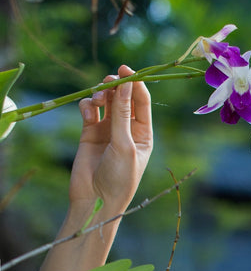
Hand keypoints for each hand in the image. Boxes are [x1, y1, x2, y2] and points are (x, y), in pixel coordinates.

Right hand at [70, 64, 152, 218]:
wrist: (95, 200)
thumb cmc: (118, 177)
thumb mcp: (124, 145)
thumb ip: (123, 114)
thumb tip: (125, 85)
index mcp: (143, 134)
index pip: (141, 102)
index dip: (135, 83)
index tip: (125, 70)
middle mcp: (126, 130)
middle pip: (123, 97)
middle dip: (116, 86)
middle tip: (109, 82)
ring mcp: (108, 130)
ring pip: (106, 101)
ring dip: (102, 94)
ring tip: (98, 100)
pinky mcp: (89, 132)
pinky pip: (89, 110)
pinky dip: (88, 105)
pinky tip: (88, 111)